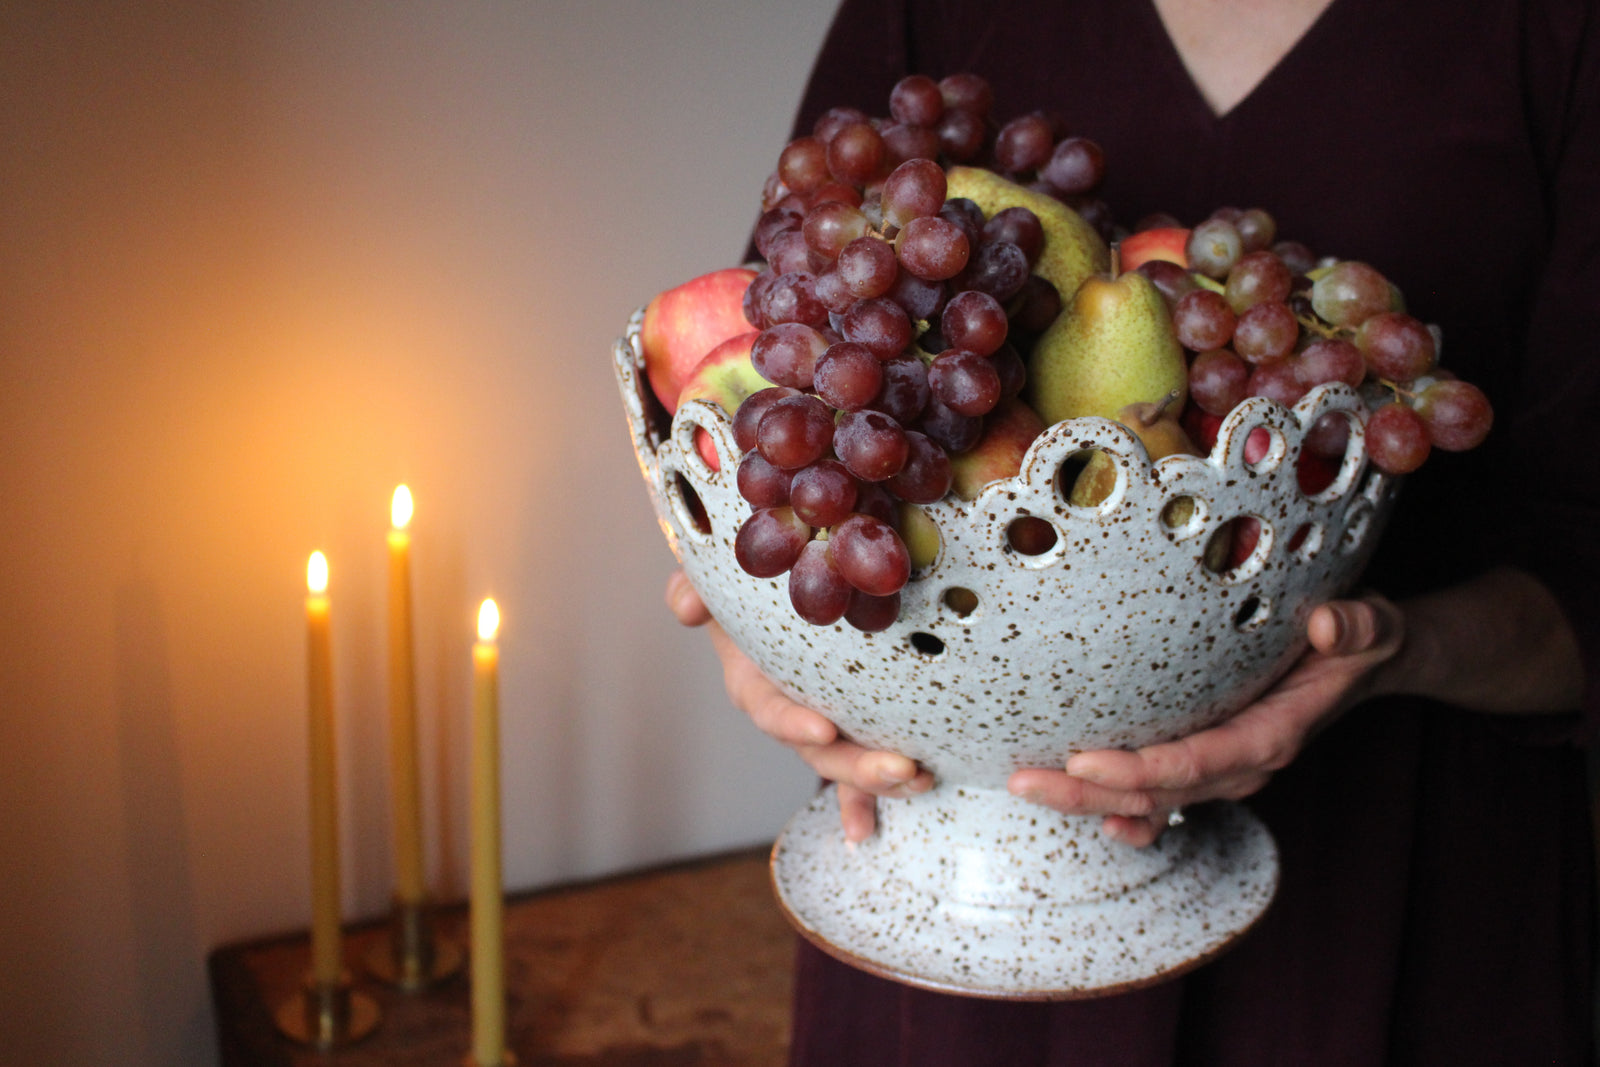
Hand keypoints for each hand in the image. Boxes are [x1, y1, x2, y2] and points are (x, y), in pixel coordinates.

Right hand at [665, 569, 933, 840]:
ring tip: (921, 779)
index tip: (824, 730)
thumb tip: (686, 608)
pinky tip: (921, 792)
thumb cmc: (743, 585)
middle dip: (857, 767)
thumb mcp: (714, 581)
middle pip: (819, 753)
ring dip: (883, 778)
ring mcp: (824, 721)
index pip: (771, 711)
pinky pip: (868, 753)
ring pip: (848, 762)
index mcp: (755, 685)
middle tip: (899, 767)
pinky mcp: (853, 720)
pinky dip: (885, 783)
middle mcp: (791, 712)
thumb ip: (693, 589)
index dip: (793, 724)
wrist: (774, 589)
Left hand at [1008, 595, 1404, 846]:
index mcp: (1273, 735)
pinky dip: (1123, 811)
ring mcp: (1222, 769)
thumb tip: (1331, 628)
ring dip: (1087, 799)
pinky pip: (1161, 799)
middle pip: (1158, 791)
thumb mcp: (1372, 625)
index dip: (1140, 769)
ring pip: (1149, 798)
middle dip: (1088, 792)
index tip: (1083, 760)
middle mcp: (1244, 763)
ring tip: (1025, 787)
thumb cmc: (1359, 639)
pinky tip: (1085, 811)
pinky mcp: (1207, 762)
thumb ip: (1359, 625)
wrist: (1364, 663)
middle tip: (1022, 781)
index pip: (1196, 762)